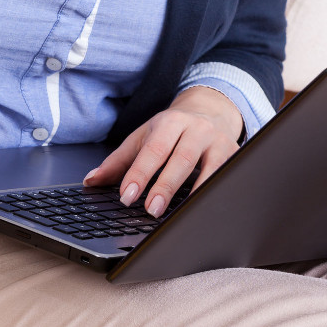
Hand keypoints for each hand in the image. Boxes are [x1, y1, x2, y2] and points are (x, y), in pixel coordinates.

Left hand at [83, 86, 243, 216]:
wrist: (210, 111)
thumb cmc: (171, 130)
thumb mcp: (143, 139)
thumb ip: (117, 162)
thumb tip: (91, 181)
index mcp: (169, 123)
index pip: (152, 151)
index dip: (139, 175)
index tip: (126, 196)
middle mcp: (196, 129)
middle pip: (180, 160)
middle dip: (164, 187)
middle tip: (150, 210)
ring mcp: (219, 142)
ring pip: (209, 168)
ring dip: (194, 193)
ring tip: (180, 215)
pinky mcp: (235, 154)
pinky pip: (227, 175)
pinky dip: (216, 192)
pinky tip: (205, 209)